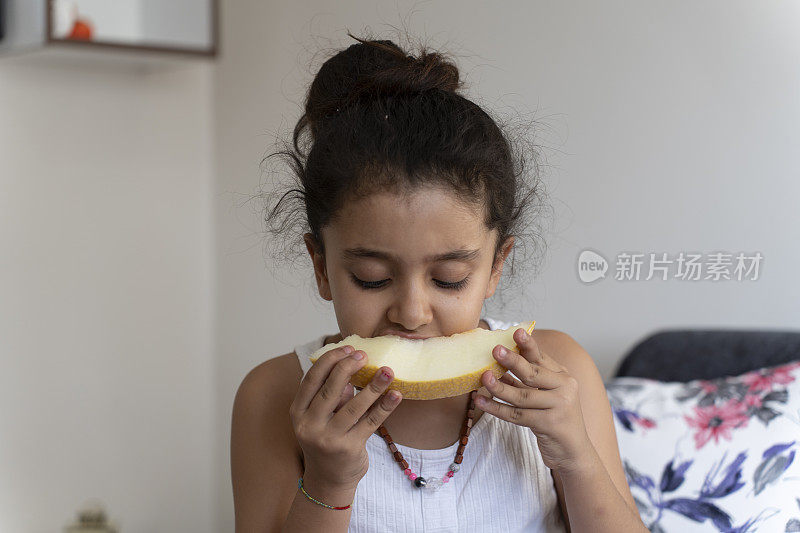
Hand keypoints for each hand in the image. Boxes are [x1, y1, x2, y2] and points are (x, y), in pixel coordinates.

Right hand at [290, 345, 402, 489]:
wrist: (329, 480)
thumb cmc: (326, 439)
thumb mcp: (321, 416)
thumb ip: (333, 394)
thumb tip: (352, 365)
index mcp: (298, 412)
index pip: (312, 379)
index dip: (330, 361)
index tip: (348, 348)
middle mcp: (310, 425)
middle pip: (330, 390)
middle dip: (348, 368)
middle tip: (365, 355)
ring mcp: (328, 439)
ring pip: (353, 406)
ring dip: (373, 386)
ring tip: (387, 371)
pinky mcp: (349, 449)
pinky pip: (370, 422)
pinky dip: (385, 407)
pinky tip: (396, 395)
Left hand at [476, 328, 595, 475]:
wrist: (573, 452)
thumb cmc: (555, 419)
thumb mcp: (546, 395)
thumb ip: (528, 380)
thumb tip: (499, 363)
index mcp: (564, 377)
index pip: (541, 358)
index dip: (527, 345)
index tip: (515, 331)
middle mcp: (565, 388)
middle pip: (533, 373)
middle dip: (512, 361)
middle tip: (494, 350)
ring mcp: (559, 407)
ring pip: (522, 395)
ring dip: (499, 387)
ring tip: (483, 378)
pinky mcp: (550, 424)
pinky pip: (517, 415)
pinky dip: (496, 408)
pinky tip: (481, 401)